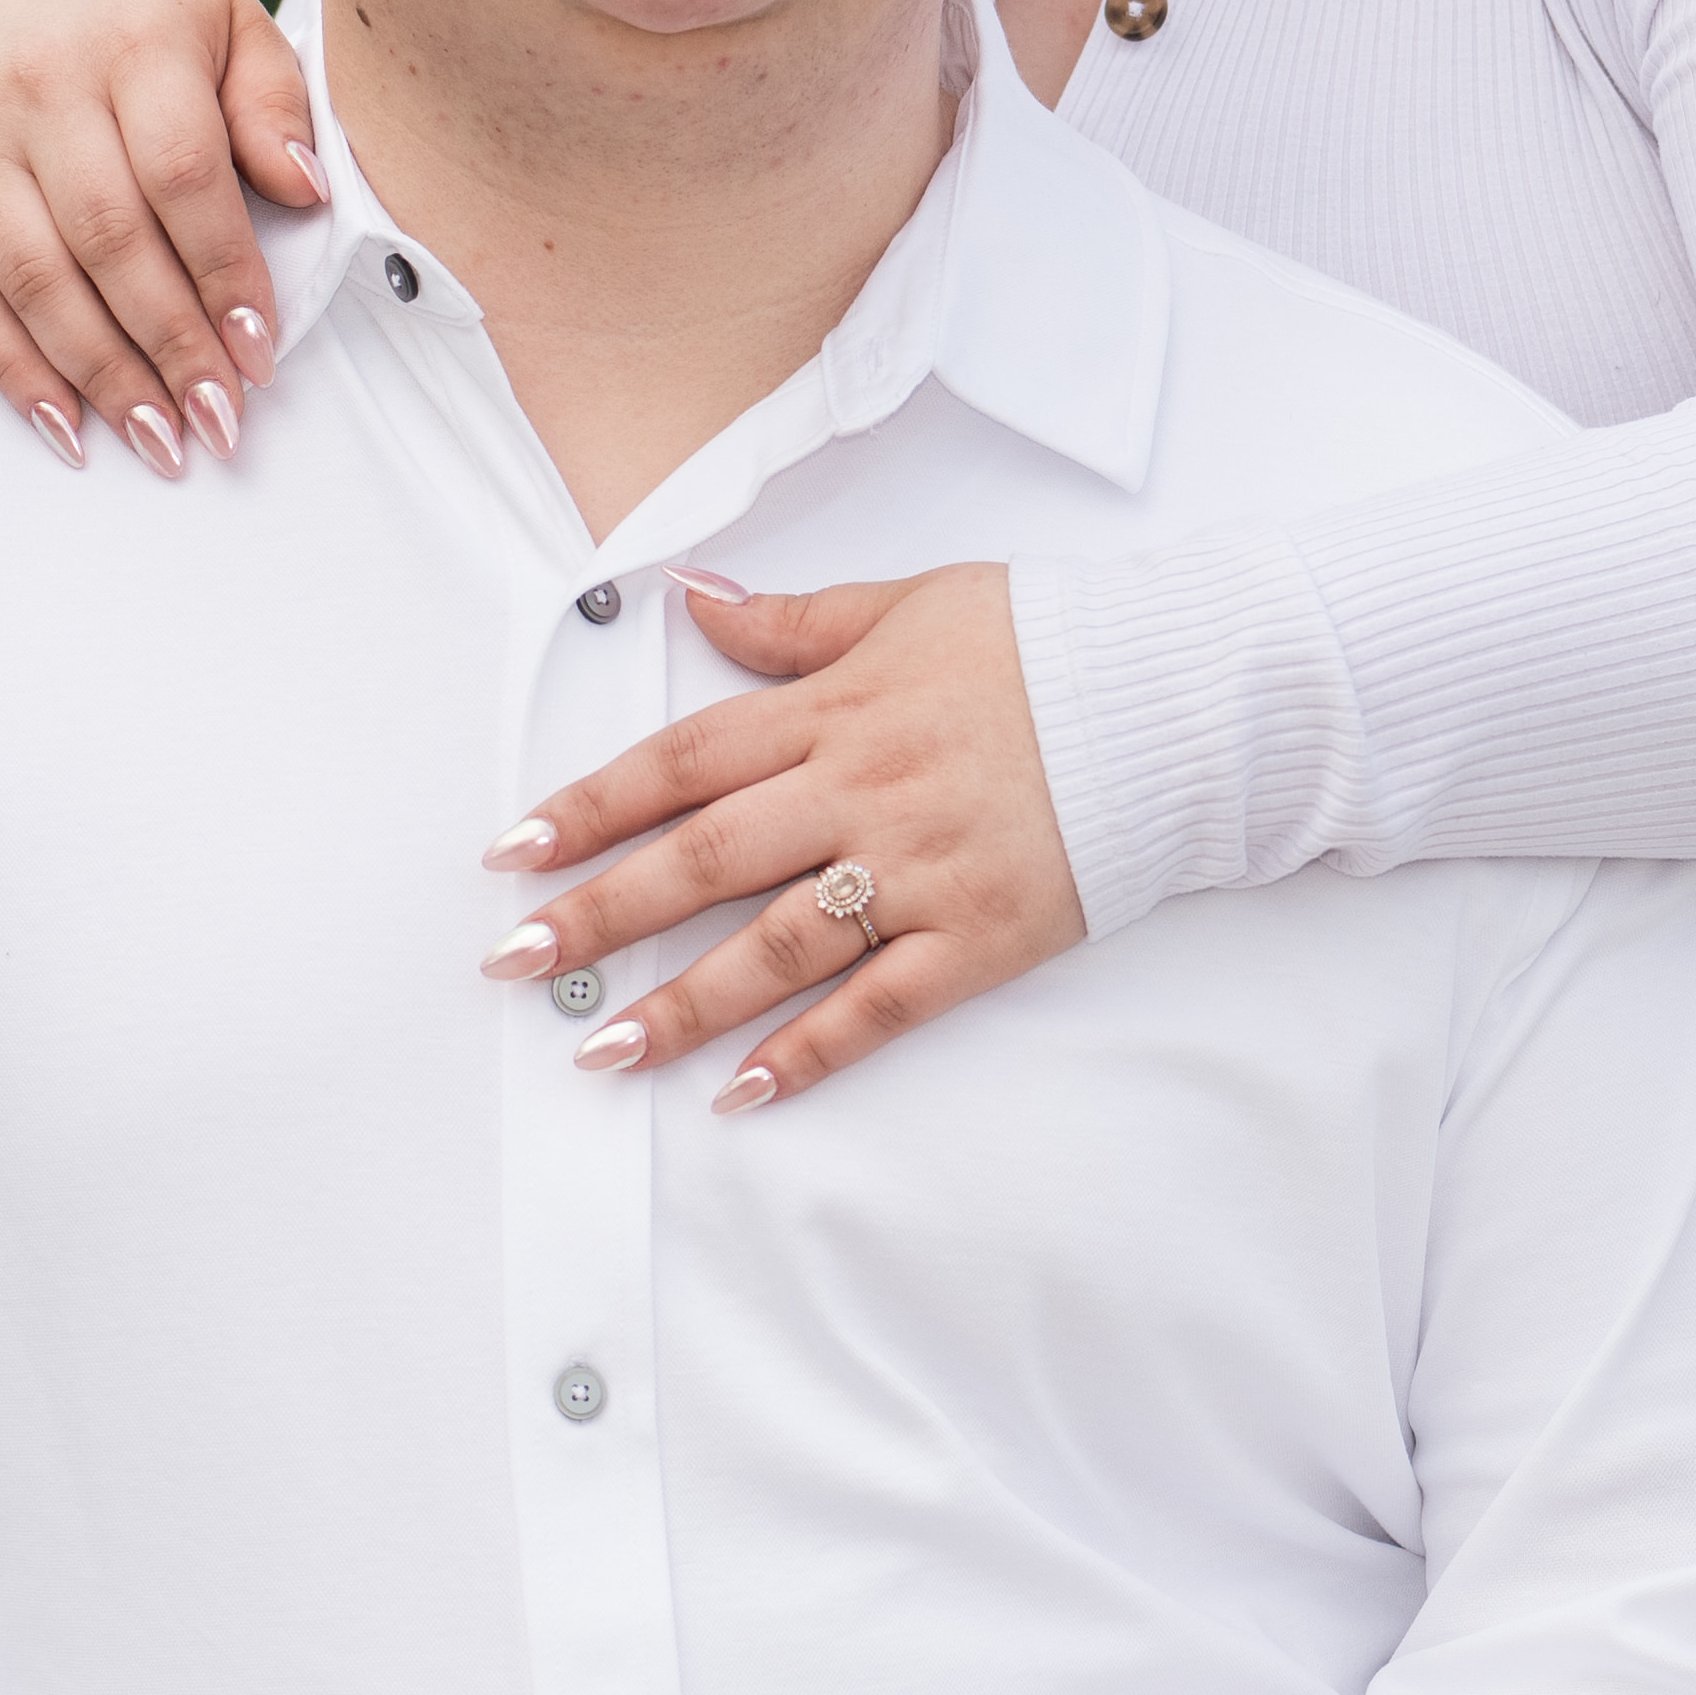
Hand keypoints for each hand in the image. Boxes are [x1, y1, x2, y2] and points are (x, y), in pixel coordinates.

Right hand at [0, 0, 323, 479]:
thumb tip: (307, 192)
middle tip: (219, 417)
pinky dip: (15, 371)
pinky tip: (69, 426)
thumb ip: (274, 104)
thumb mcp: (229, 27)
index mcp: (131, 46)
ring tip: (160, 439)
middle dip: (170, 342)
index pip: (182, 174)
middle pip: (108, 238)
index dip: (224, 270)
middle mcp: (42, 94)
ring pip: (35, 279)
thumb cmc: (146, 25)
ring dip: (101, 372)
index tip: (260, 349)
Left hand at [484, 566, 1091, 1111]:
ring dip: (680, 1005)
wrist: (1182, 696)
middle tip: (515, 963)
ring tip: (601, 1053)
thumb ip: (795, 621)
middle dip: (601, 914)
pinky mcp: (979, 937)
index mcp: (836, 710)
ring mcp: (919, 871)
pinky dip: (810, 1053)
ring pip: (776, 949)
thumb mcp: (910, 603)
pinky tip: (742, 1093)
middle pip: (705, 859)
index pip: (684, 762)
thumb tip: (693, 602)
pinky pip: (879, 1007)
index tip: (514, 851)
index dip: (590, 807)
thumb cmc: (1046, 645)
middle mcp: (861, 792)